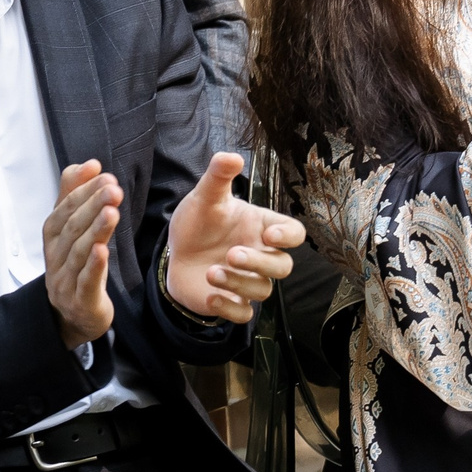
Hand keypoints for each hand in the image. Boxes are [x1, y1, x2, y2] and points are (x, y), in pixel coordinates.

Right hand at [44, 160, 120, 349]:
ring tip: (111, 211)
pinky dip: (94, 266)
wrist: (75, 316)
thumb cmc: (76, 268)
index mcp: (53, 238)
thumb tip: (88, 164)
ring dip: (95, 230)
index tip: (104, 176)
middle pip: (71, 229)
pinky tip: (103, 250)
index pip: (63, 211)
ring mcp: (65, 282)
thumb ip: (75, 195)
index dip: (82, 192)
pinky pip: (86, 282)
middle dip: (91, 206)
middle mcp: (55, 258)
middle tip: (112, 189)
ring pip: (79, 253)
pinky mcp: (81, 302)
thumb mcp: (73, 230)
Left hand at [165, 152, 305, 322]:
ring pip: (263, 291)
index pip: (295, 234)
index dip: (289, 236)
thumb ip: (218, 176)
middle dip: (259, 263)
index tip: (271, 234)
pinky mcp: (233, 302)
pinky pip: (244, 315)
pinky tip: (209, 295)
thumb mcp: (205, 196)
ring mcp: (249, 281)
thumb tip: (231, 156)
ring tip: (211, 272)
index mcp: (264, 228)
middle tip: (231, 254)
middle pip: (282, 267)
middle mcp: (262, 256)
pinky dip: (229, 308)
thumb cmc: (200, 221)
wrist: (176, 251)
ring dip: (239, 283)